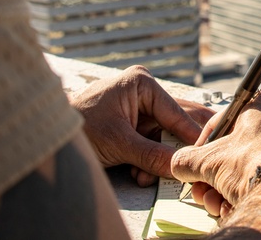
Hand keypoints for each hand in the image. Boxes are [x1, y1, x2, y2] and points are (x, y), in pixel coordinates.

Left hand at [70, 66, 214, 185]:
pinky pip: (153, 145)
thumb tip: (180, 167)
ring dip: (159, 160)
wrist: (52, 135)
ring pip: (165, 138)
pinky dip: (148, 163)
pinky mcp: (135, 127)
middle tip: (202, 160)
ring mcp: (140, 110)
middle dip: (179, 147)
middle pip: (176, 122)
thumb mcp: (118, 142)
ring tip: (146, 177)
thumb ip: (151, 156)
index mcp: (142, 83)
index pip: (176, 112)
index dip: (193, 135)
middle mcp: (145, 92)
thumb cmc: (80, 126)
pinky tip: (138, 174)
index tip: (208, 152)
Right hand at [170, 81, 260, 216]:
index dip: (203, 146)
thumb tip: (180, 164)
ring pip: (254, 164)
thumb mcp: (210, 161)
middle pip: (239, 147)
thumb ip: (188, 159)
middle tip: (204, 189)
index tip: (195, 163)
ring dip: (230, 186)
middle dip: (216, 173)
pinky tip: (238, 206)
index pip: (223, 120)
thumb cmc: (257, 166)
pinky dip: (253, 191)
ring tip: (219, 204)